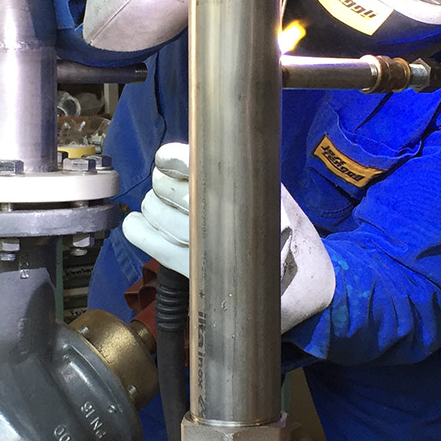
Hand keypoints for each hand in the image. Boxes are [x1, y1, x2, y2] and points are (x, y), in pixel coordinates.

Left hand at [123, 143, 335, 331]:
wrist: (304, 281)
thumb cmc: (285, 232)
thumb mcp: (271, 191)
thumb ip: (237, 174)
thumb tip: (185, 159)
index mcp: (253, 190)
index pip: (198, 165)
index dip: (173, 160)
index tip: (164, 160)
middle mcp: (233, 217)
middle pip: (174, 190)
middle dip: (162, 185)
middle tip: (166, 186)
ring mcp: (214, 247)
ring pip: (162, 216)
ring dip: (152, 208)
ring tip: (157, 207)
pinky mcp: (202, 272)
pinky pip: (160, 249)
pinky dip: (142, 234)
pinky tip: (136, 225)